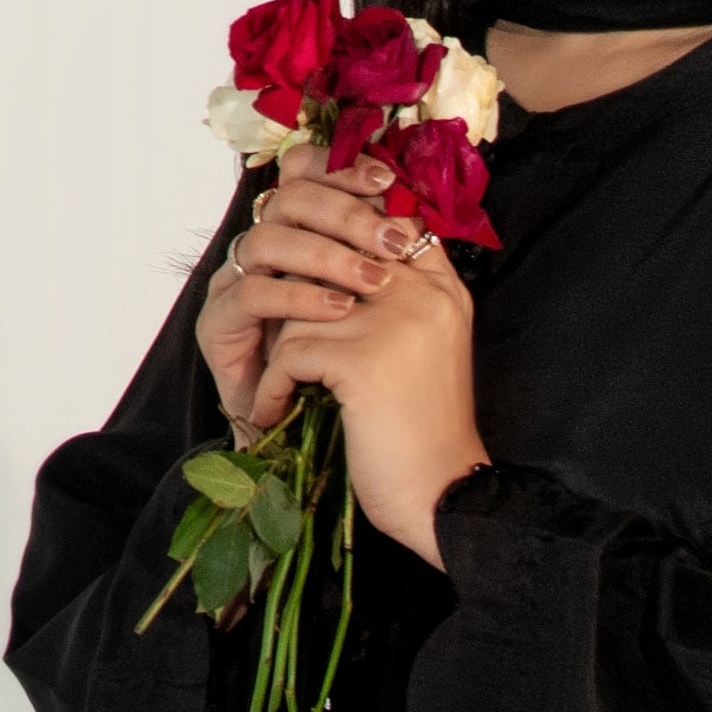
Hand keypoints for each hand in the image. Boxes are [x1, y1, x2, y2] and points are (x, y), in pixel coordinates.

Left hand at [196, 142, 487, 569]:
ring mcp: (395, 321)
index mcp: (441, 285)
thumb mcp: (426, 346)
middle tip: (268, 317)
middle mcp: (423, 291)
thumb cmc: (425, 429)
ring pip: (301, 302)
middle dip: (292, 282)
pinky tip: (278, 411)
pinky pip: (290, 351)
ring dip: (280, 348)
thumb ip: (397, 295)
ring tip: (277, 380)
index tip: (302, 250)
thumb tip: (330, 255)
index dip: (337, 223)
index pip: (385, 216)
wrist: (443, 496)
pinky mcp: (363, 359)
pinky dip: (274, 386)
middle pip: (334, 245)